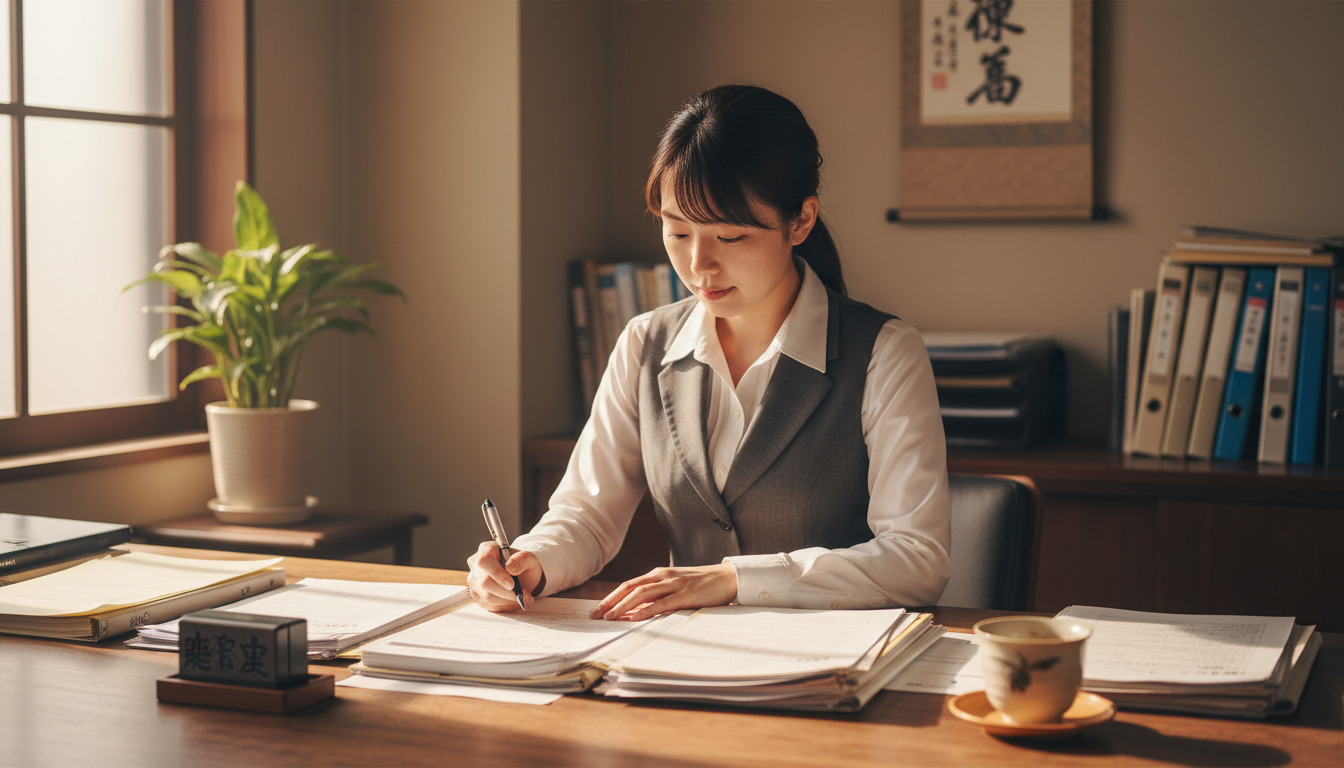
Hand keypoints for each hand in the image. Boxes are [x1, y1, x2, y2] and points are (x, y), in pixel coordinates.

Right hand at [466, 541, 544, 612]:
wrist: (521, 576)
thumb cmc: (523, 565)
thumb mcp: (529, 558)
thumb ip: (522, 559)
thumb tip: (511, 567)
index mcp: (486, 549)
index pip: (485, 561)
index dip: (497, 574)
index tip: (512, 585)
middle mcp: (475, 564)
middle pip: (485, 582)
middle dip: (507, 593)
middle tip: (525, 597)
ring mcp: (474, 580)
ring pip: (487, 596)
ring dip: (508, 601)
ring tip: (523, 599)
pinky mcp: (476, 594)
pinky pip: (488, 605)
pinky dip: (504, 606)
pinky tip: (514, 602)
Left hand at [588, 563, 737, 620]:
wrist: (728, 577)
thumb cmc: (701, 584)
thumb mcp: (675, 586)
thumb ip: (657, 595)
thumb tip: (636, 610)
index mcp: (658, 574)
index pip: (628, 585)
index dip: (610, 597)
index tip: (596, 610)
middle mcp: (663, 576)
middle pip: (630, 588)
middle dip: (610, 602)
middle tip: (595, 615)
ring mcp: (674, 585)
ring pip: (642, 594)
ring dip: (623, 606)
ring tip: (609, 617)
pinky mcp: (686, 594)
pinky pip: (662, 603)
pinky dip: (647, 609)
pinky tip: (635, 617)